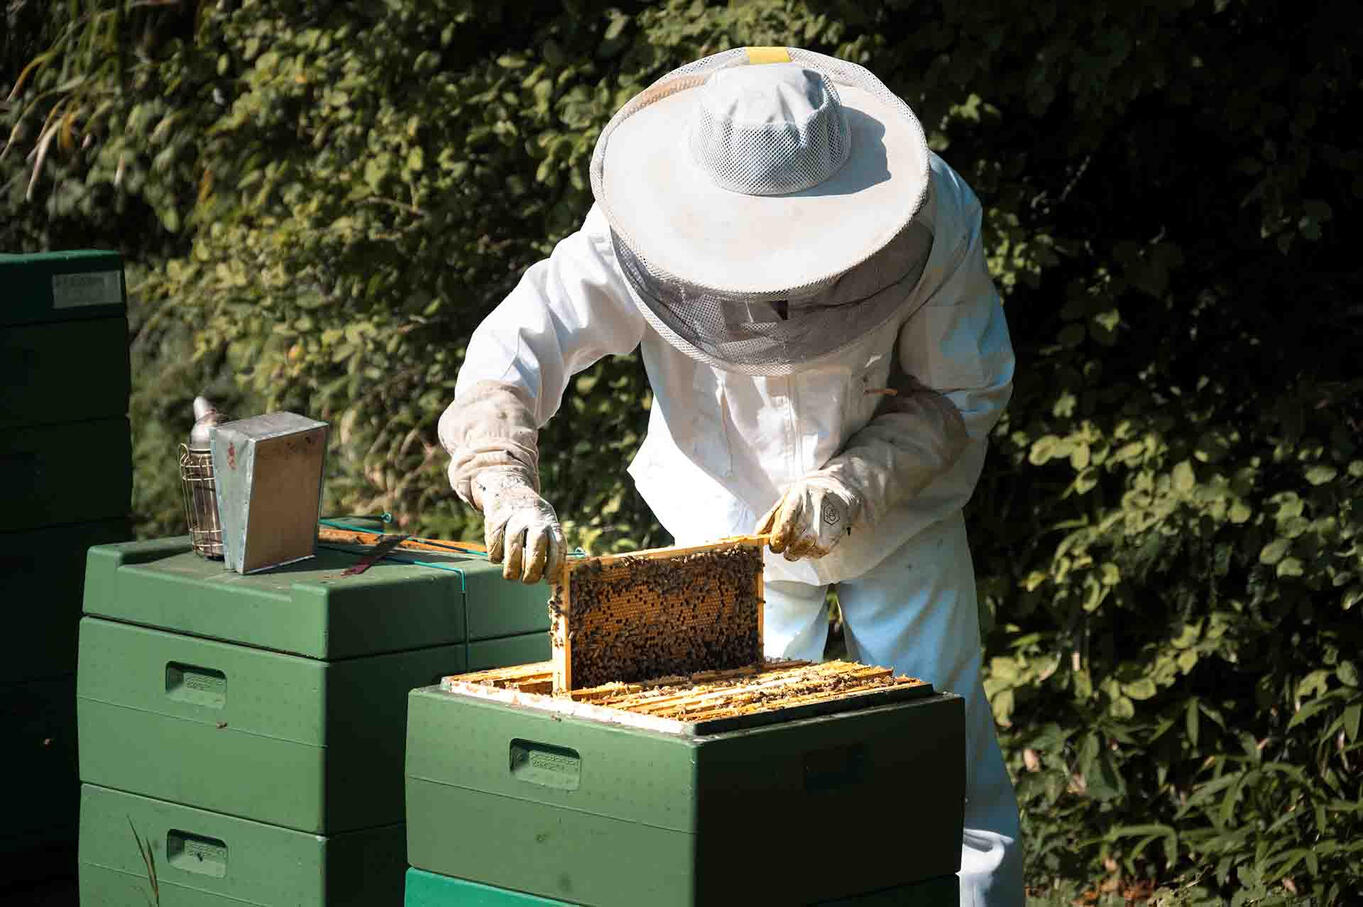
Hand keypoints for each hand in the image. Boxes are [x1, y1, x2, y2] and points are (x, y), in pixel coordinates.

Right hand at [471, 466, 564, 582]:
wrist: (508, 489)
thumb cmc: (531, 518)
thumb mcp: (547, 524)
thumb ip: (550, 546)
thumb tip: (552, 578)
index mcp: (550, 522)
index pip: (557, 546)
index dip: (555, 567)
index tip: (549, 580)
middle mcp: (534, 518)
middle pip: (537, 546)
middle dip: (533, 568)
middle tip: (528, 581)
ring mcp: (514, 517)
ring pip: (514, 545)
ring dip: (512, 566)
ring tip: (512, 576)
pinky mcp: (496, 518)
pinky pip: (495, 542)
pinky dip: (496, 555)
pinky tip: (498, 559)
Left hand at [755, 475, 861, 560]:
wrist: (837, 493)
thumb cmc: (807, 497)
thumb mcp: (787, 499)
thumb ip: (770, 517)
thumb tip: (757, 536)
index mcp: (797, 499)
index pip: (784, 526)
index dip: (776, 540)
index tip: (775, 543)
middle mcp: (812, 512)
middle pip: (792, 540)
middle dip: (784, 547)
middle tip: (783, 545)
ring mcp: (823, 526)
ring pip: (802, 549)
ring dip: (795, 551)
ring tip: (795, 544)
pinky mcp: (832, 538)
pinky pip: (815, 554)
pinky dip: (808, 553)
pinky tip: (808, 543)